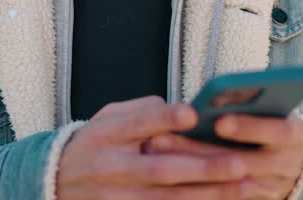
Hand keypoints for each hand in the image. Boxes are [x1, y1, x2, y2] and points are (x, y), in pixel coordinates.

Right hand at [56, 95, 251, 198]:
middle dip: (204, 168)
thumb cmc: (94, 144)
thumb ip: (142, 111)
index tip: (193, 114)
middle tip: (240, 163)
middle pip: (162, 169)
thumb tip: (183, 111)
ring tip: (247, 188)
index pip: (139, 122)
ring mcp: (118, 198)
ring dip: (211, 195)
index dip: (165, 118)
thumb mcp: (107, 118)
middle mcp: (112, 168)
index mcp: (108, 134)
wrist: (55, 183)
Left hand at [144, 114, 302, 198]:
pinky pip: (218, 195)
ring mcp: (269, 186)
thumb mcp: (272, 111)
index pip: (274, 131)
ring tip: (156, 150)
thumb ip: (250, 104)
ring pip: (225, 183)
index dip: (247, 127)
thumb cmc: (273, 125)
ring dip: (187, 169)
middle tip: (163, 138)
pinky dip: (192, 185)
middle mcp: (284, 163)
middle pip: (241, 162)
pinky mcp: (252, 198)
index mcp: (293, 134)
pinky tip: (163, 176)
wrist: (294, 163)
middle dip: (200, 151)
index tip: (220, 122)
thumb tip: (218, 94)